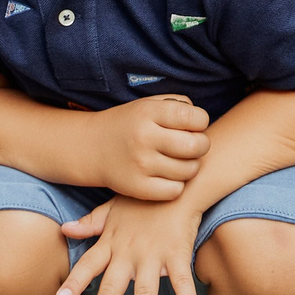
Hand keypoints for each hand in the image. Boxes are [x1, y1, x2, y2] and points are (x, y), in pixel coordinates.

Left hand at [56, 194, 203, 294]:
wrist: (178, 184)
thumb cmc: (143, 198)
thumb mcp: (113, 207)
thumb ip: (91, 223)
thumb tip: (64, 229)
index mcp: (112, 242)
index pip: (89, 265)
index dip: (74, 282)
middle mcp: (129, 251)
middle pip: (113, 286)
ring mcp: (153, 254)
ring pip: (145, 289)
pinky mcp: (177, 253)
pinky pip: (181, 279)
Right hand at [90, 96, 210, 198]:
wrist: (92, 148)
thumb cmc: (130, 125)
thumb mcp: (148, 105)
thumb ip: (177, 105)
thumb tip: (202, 121)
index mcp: (148, 112)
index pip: (195, 117)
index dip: (201, 121)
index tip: (194, 125)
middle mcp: (144, 137)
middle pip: (196, 146)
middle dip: (201, 145)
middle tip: (193, 145)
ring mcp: (141, 164)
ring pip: (189, 170)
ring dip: (190, 166)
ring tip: (180, 160)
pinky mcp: (138, 187)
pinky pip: (175, 190)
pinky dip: (177, 184)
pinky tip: (169, 175)